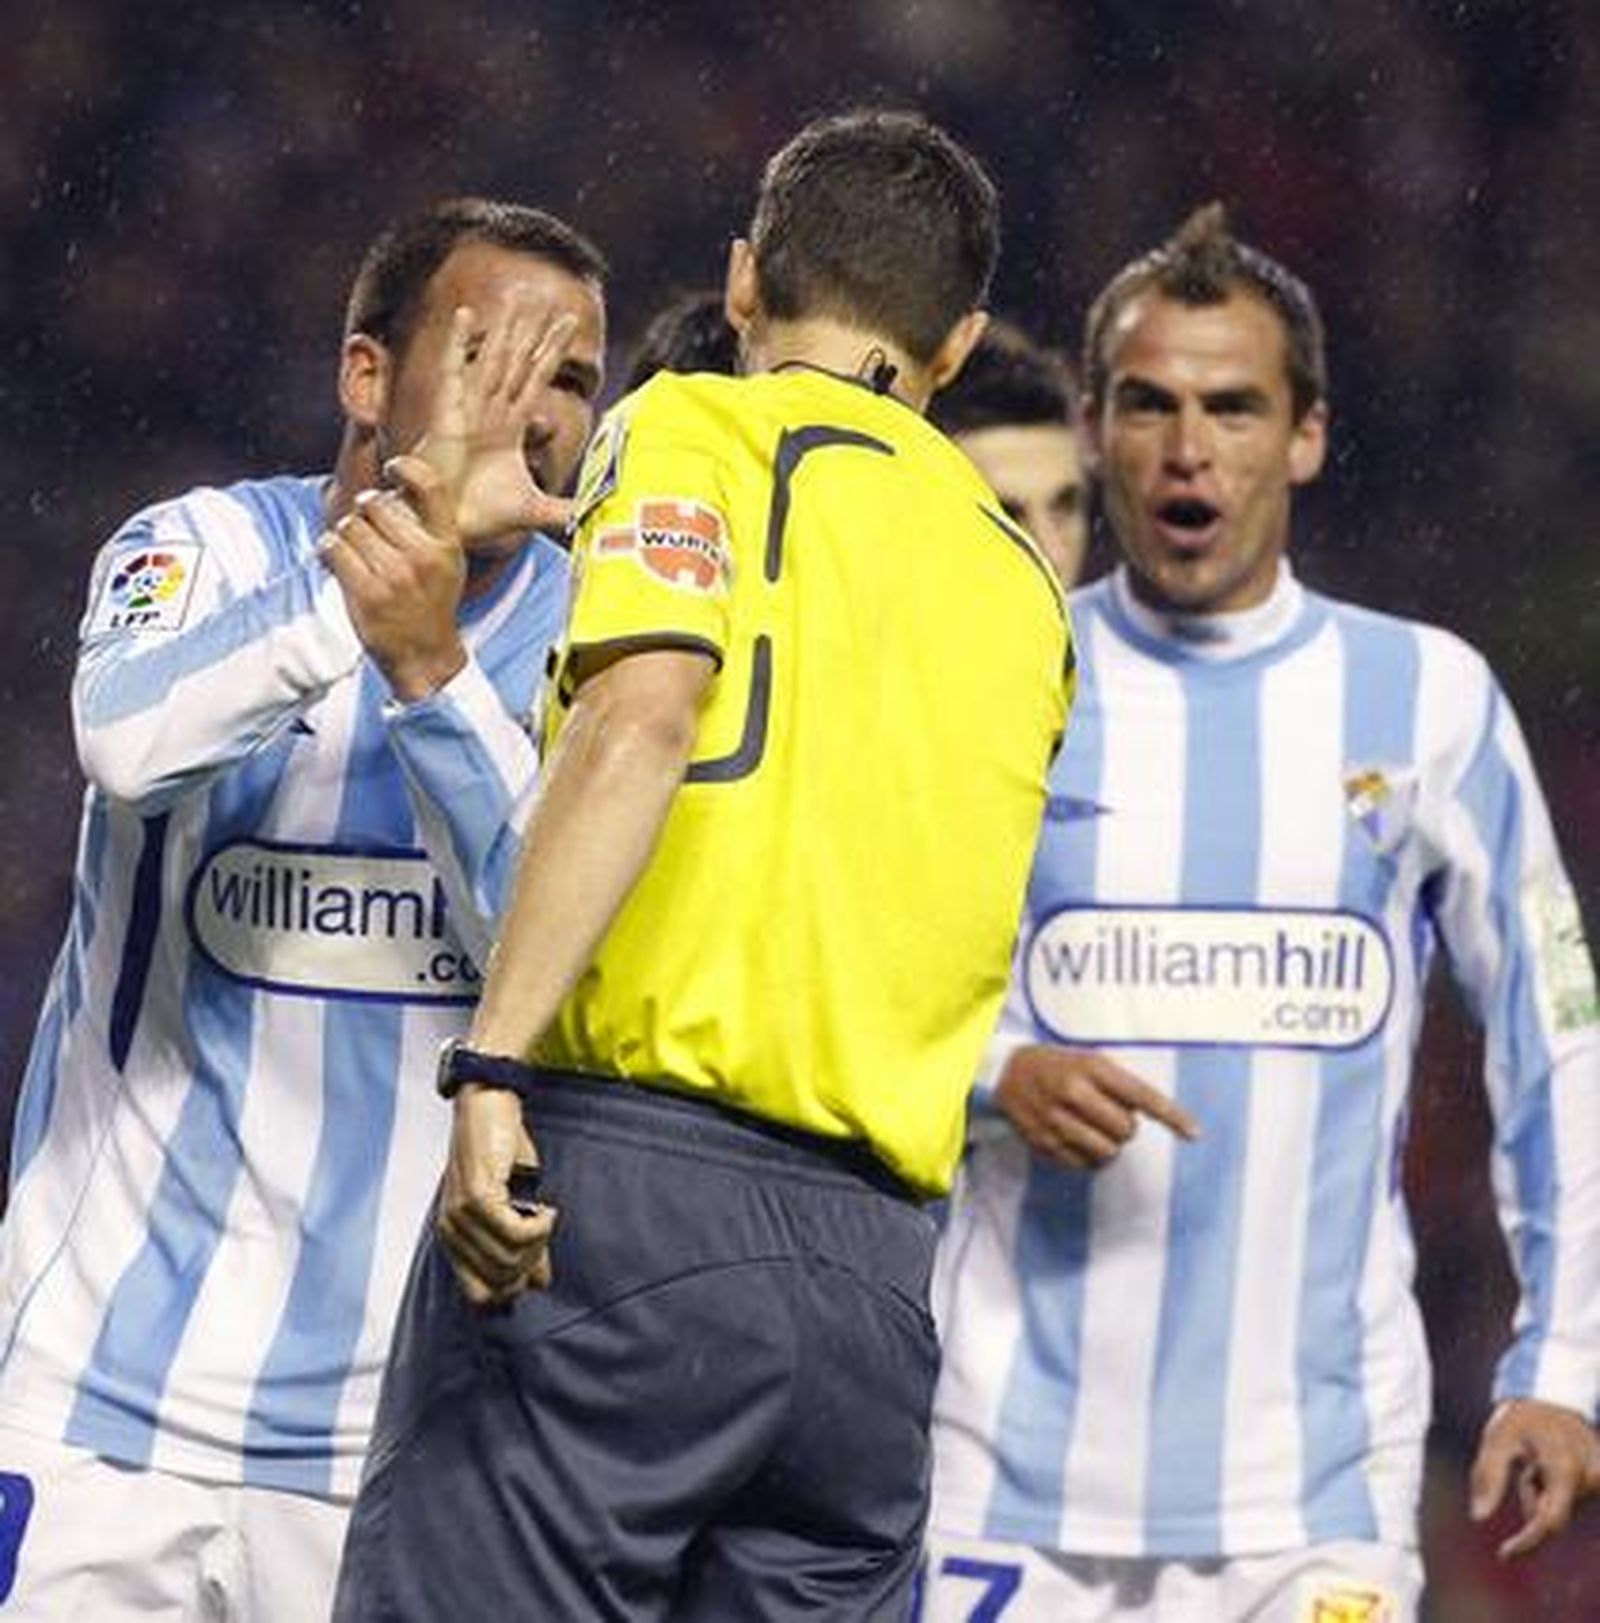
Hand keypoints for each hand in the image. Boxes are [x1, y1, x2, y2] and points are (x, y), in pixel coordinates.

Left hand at [321, 456, 467, 700]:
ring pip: (349, 526)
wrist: (425, 657)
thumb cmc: (430, 604)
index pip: (431, 487)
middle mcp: (423, 556)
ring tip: (353, 554)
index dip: (407, 468)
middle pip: (373, 505)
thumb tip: (387, 489)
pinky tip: (337, 563)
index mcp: (447, 545)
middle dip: (363, 514)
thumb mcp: (446, 564)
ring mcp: (395, 576)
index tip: (392, 468)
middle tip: (366, 534)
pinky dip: (328, 551)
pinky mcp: (368, 593)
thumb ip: (427, 529)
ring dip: (343, 536)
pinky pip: (332, 548)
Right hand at [413, 300, 579, 544]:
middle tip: (540, 297)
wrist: (447, 526)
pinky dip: (458, 343)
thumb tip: (595, 515)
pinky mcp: (448, 414)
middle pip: (516, 361)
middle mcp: (490, 413)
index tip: (567, 322)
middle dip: (529, 330)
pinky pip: (454, 371)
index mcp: (510, 428)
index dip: (551, 350)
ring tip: (516, 298)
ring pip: (492, 360)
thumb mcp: (532, 511)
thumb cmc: (480, 517)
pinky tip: (465, 314)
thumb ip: (563, 511)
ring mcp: (469, 410)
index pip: (536, 379)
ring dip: (504, 329)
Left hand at [437, 1083, 557, 1306]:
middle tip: (544, 1232)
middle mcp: (451, 1232)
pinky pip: (516, 1233)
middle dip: (533, 1262)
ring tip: (545, 1216)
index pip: (480, 1296)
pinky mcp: (478, 1198)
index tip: (537, 1264)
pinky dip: (539, 1227)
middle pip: (502, 1281)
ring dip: (539, 1242)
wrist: (489, 1104)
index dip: (514, 1288)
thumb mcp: (516, 1202)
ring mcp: (461, 1217)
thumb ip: (523, 1243)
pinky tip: (547, 1210)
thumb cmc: (502, 1149)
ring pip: (510, 1259)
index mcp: (454, 1238)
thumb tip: (541, 1282)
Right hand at [995, 1044, 1198, 1168]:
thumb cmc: (1058, 1066)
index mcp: (1090, 1068)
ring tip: (1093, 1129)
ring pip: (1108, 1152)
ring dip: (1108, 1145)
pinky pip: (1085, 1165)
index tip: (1194, 1133)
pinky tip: (1077, 1140)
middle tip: (1107, 1114)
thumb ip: (1120, 1085)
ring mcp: (1057, 1121)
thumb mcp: (1090, 1060)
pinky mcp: (1045, 1144)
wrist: (1006, 1073)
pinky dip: (1089, 1157)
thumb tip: (1144, 1117)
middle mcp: (1073, 1094)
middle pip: (1127, 1130)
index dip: (1171, 1116)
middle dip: (1125, 1127)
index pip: (1141, 1096)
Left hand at [1470, 1397, 1596, 1557]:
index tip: (1504, 1553)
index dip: (1527, 1542)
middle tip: (1523, 1468)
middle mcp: (1589, 1475)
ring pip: (1559, 1505)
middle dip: (1531, 1500)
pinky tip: (1548, 1464)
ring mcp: (1598, 1476)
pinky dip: (1552, 1487)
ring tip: (1535, 1459)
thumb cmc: (1520, 1418)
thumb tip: (1479, 1517)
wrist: (1550, 1396)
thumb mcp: (1496, 1441)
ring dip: (1540, 1491)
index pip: (1550, 1522)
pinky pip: (1568, 1496)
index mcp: (1564, 1467)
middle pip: (1553, 1516)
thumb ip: (1488, 1478)